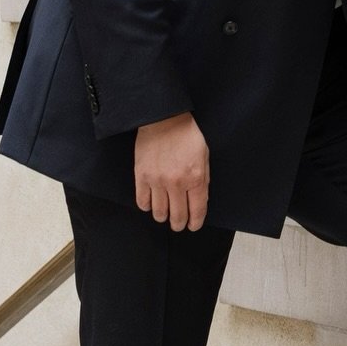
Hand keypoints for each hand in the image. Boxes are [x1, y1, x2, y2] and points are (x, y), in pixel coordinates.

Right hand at [134, 112, 209, 230]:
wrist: (164, 119)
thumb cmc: (187, 136)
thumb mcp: (204, 156)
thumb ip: (203, 180)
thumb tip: (199, 201)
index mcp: (196, 177)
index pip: (197, 210)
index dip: (195, 222)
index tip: (193, 226)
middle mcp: (176, 183)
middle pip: (177, 216)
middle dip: (179, 224)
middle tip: (178, 225)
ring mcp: (157, 181)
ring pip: (159, 213)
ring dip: (163, 217)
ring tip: (165, 214)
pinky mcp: (141, 177)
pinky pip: (142, 202)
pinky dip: (147, 206)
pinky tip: (152, 203)